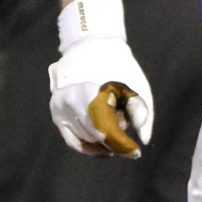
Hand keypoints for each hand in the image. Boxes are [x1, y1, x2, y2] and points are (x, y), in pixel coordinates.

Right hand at [48, 2, 154, 155]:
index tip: (136, 152)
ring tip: (117, 134)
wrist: (90, 49)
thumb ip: (141, 113)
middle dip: (114, 143)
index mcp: (91, 92)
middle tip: (129, 148)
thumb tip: (144, 141)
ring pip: (85, 139)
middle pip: (95, 135)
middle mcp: (72, 100)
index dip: (122, 144)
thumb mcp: (135, 86)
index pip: (106, 129)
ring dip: (103, 143)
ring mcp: (61, 107)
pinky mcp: (56, 114)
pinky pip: (72, 140)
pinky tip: (103, 150)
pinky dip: (88, 147)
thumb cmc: (118, 69)